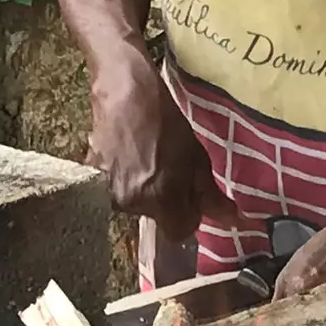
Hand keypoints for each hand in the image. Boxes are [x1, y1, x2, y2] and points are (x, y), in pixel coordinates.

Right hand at [88, 53, 237, 244]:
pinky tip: (130, 155)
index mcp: (160, 199)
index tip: (190, 194)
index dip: (189, 214)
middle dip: (167, 199)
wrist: (126, 94)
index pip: (178, 232)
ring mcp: (107, 192)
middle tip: (170, 167)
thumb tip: (235, 222)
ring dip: (146, 189)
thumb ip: (211, 195)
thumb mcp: (197, 158)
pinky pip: (117, 190)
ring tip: (149, 157)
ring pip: (137, 204)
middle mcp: (131, 203)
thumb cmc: (167, 123)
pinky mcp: (91, 180)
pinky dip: (126, 179)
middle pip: (158, 217)